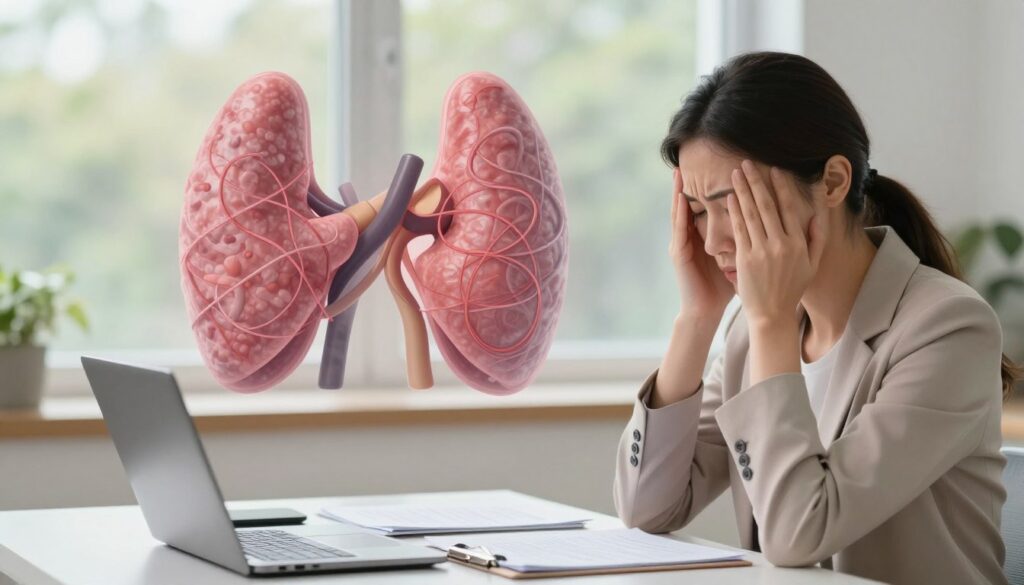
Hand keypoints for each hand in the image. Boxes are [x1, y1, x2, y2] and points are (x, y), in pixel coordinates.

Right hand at [669, 167, 734, 316]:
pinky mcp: (678, 254)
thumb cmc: (722, 287)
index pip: (706, 208)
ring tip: (678, 173)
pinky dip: (679, 213)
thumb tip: (762, 226)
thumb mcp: (735, 258)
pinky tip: (680, 199)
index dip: (708, 188)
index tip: (713, 170)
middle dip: (688, 185)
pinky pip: (679, 229)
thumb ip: (743, 240)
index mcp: (704, 237)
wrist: (705, 311)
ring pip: (680, 213)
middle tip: (688, 162)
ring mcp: (682, 245)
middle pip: (690, 206)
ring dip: (677, 193)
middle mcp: (690, 238)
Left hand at [727, 160, 825, 326]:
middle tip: (748, 163)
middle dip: (756, 182)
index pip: (788, 208)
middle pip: (767, 206)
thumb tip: (819, 212)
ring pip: (751, 214)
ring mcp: (762, 251)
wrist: (771, 314)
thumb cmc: (792, 289)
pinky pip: (739, 230)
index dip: (780, 187)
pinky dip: (734, 212)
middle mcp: (781, 244)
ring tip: (736, 174)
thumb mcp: (812, 265)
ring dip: (743, 191)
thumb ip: (817, 238)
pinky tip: (730, 197)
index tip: (774, 170)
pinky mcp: (745, 258)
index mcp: (798, 243)